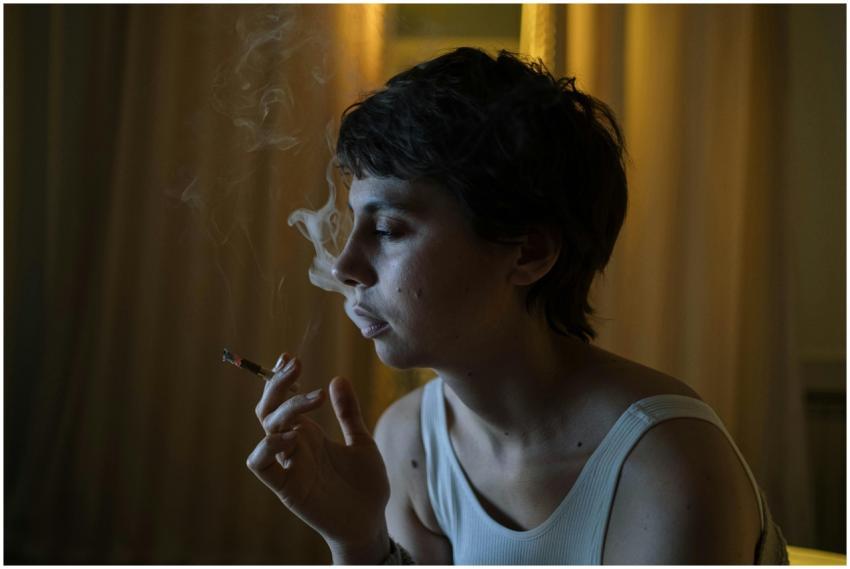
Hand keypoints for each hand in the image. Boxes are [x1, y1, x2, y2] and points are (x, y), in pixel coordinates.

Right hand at [247, 355, 390, 556]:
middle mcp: (294, 446)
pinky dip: (267, 447)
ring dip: (282, 409)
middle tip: (295, 364)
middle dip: (277, 384)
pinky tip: (292, 436)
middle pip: (270, 408)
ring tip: (311, 398)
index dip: (280, 378)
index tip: (289, 357)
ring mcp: (289, 465)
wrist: (370, 522)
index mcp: (309, 434)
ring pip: (266, 430)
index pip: (283, 400)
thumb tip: (338, 379)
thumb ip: (348, 412)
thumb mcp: (361, 441)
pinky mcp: (286, 487)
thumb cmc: (365, 485)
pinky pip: (261, 465)